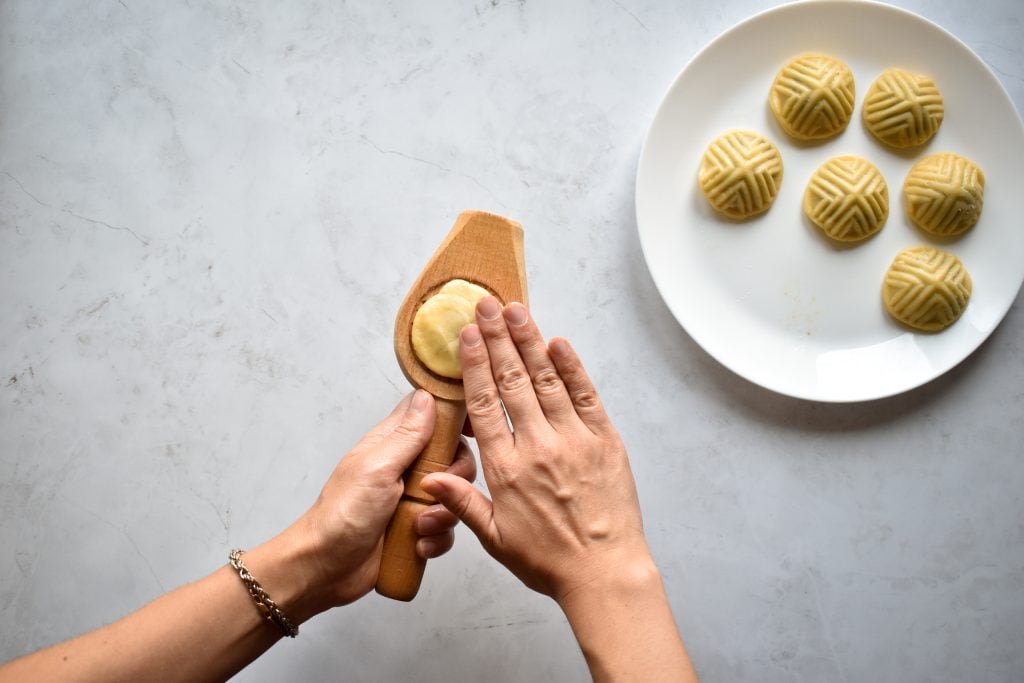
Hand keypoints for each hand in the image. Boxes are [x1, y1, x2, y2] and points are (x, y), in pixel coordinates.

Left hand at [292, 391, 475, 607]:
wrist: (327, 569)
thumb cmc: (341, 515)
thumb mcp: (377, 468)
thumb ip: (407, 435)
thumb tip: (428, 398)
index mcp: (392, 444)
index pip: (430, 413)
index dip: (453, 417)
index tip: (471, 430)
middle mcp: (405, 467)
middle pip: (453, 456)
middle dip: (455, 478)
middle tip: (434, 492)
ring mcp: (412, 498)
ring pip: (454, 495)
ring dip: (443, 514)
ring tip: (419, 526)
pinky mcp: (417, 527)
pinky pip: (446, 527)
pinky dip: (437, 538)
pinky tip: (418, 544)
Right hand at [421, 298, 651, 600]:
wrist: (604, 572)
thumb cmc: (549, 560)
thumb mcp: (495, 537)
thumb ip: (462, 501)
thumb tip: (428, 478)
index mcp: (507, 469)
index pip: (485, 404)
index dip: (475, 365)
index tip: (467, 336)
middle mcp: (539, 447)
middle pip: (513, 381)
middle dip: (498, 338)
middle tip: (487, 306)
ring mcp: (574, 440)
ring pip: (547, 380)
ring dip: (530, 342)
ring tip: (517, 311)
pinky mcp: (605, 441)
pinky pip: (586, 396)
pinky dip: (572, 368)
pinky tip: (558, 344)